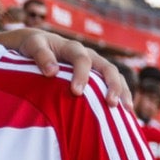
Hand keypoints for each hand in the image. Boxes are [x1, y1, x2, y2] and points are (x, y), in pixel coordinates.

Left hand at [7, 28, 130, 104]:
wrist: (39, 45)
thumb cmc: (34, 47)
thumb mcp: (33, 46)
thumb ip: (41, 56)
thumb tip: (51, 71)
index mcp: (72, 48)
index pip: (82, 60)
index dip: (81, 75)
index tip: (76, 92)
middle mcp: (89, 55)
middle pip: (107, 67)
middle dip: (112, 85)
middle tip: (111, 103)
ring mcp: (96, 65)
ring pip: (115, 76)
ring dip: (122, 92)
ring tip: (126, 111)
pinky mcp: (98, 76)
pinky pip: (115, 84)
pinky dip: (123, 96)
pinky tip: (127, 114)